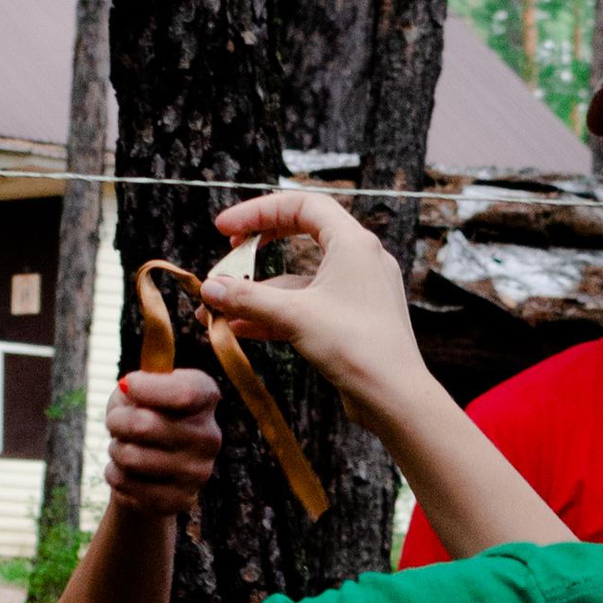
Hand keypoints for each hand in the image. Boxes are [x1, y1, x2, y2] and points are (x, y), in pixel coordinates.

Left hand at [104, 364, 220, 518]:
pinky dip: (115, 475)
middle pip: (144, 424)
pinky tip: (126, 471)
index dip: (146, 388)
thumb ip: (138, 384)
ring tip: (123, 447)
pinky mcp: (180, 500)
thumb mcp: (139, 389)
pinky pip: (126, 484)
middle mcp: (210, 436)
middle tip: (116, 422)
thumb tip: (130, 389)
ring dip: (115, 450)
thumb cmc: (143, 414)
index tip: (128, 385)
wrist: (149, 465)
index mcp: (206, 398)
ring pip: (131, 457)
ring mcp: (198, 472)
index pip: (183, 393)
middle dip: (116, 420)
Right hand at [201, 184, 427, 432]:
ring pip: (300, 280)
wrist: (394, 397)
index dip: (259, 211)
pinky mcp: (352, 320)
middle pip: (300, 235)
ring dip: (260, 293)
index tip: (224, 229)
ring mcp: (357, 290)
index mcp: (353, 242)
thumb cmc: (356, 346)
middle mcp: (359, 259)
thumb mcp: (294, 316)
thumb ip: (248, 298)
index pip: (302, 205)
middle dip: (258, 247)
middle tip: (228, 255)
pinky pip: (308, 306)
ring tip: (220, 309)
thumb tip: (209, 289)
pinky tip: (242, 330)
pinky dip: (276, 314)